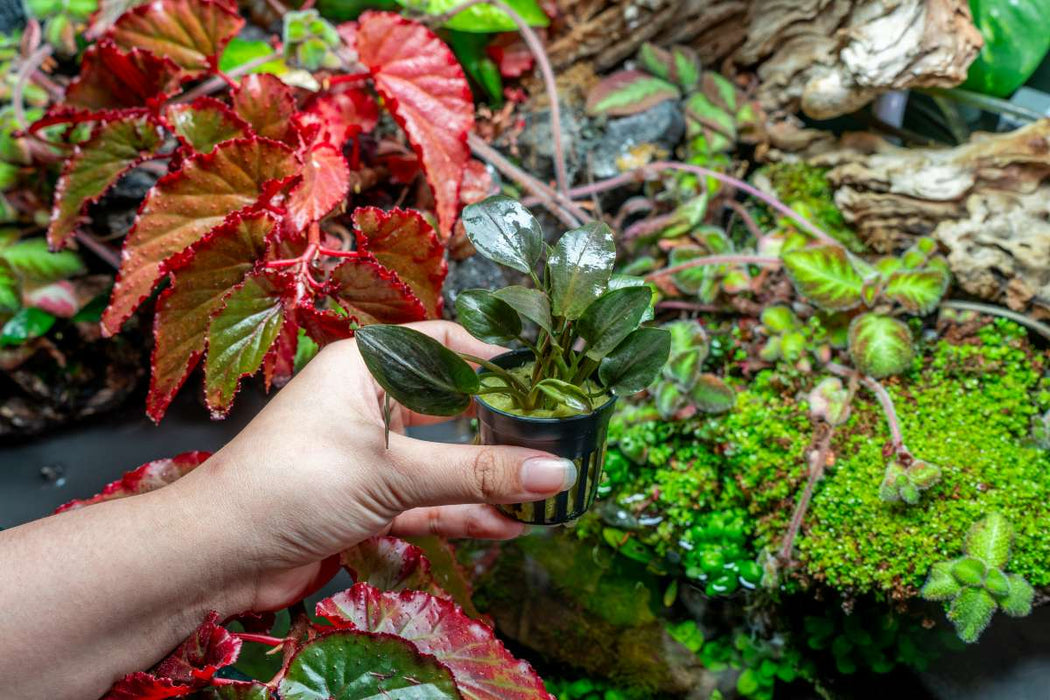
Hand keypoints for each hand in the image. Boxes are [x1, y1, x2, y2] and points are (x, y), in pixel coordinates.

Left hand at [172, 320, 577, 611]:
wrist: (216, 556)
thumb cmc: (294, 485)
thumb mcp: (393, 474)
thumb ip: (477, 473)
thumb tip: (557, 471)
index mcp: (365, 367)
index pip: (446, 347)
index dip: (497, 364)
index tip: (550, 384)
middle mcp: (368, 403)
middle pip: (451, 407)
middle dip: (502, 429)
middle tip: (561, 440)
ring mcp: (368, 455)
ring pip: (443, 462)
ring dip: (489, 480)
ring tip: (547, 492)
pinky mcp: (367, 501)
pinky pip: (426, 502)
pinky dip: (462, 513)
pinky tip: (507, 525)